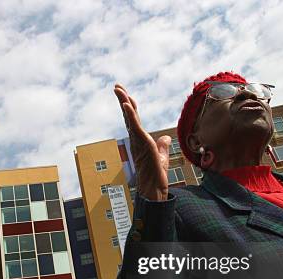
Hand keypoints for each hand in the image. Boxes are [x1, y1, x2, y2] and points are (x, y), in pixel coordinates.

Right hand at [114, 84, 170, 200]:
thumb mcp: (162, 156)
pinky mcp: (142, 143)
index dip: (130, 106)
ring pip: (130, 117)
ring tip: (118, 89)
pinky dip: (130, 115)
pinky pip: (135, 126)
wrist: (154, 188)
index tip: (126, 95)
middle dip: (123, 99)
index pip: (134, 119)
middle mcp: (136, 139)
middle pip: (129, 115)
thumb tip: (166, 137)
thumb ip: (163, 146)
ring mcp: (138, 141)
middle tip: (116, 86)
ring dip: (124, 102)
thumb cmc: (156, 175)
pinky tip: (127, 104)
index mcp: (140, 139)